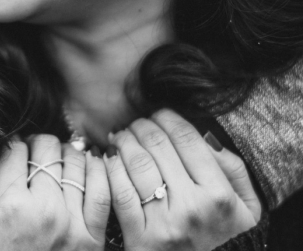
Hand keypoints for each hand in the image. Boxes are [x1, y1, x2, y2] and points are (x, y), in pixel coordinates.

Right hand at [0, 135, 110, 250]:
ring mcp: (73, 223)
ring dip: (65, 154)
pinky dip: (97, 171)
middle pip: (47, 148)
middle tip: (31, 154)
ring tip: (55, 161)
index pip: (14, 149)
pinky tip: (86, 166)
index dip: (10, 144)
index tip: (9, 151)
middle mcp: (45, 210)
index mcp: (11, 206)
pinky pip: (103, 190)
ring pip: (77, 161)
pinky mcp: (92, 237)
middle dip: (36, 144)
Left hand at [105, 109, 261, 250]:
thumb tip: (205, 135)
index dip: (167, 118)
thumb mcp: (242, 202)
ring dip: (124, 141)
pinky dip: (111, 168)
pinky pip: (119, 191)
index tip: (159, 114)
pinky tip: (110, 158)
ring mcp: (165, 224)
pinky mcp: (140, 237)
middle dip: (142, 125)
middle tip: (136, 123)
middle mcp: (194, 208)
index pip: (187, 139)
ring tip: (121, 135)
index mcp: (220, 195)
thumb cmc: (214, 227)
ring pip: (137, 164)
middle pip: (157, 145)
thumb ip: (232, 167)